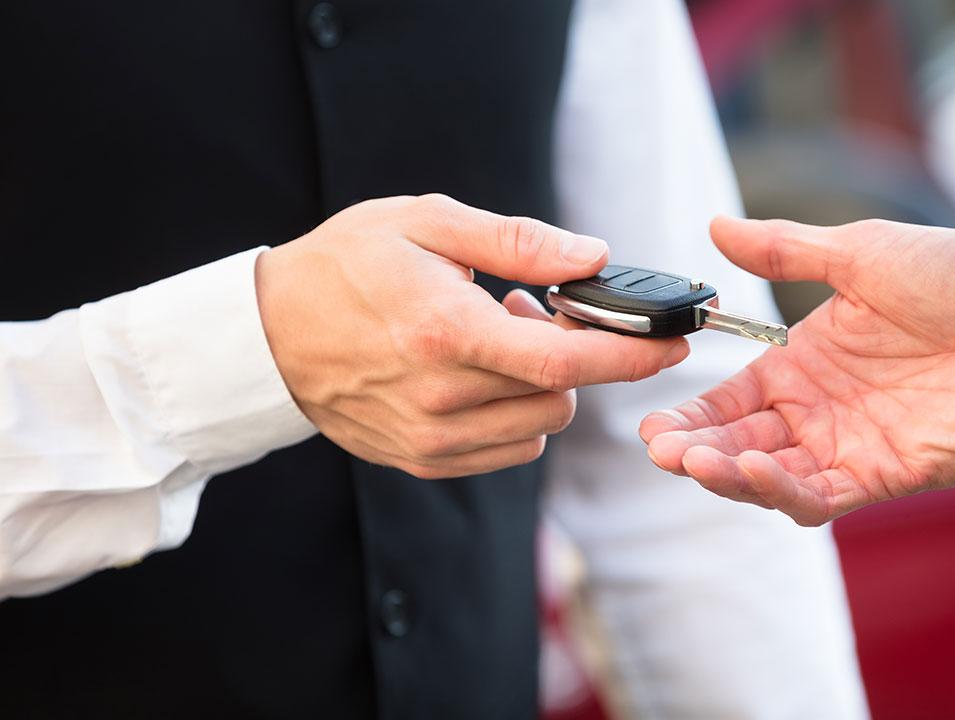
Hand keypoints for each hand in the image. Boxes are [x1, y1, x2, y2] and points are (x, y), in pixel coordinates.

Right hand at [256, 194, 687, 478]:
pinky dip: (516, 412)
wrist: (266, 336)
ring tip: (494, 339)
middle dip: (574, 352)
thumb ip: (517, 242)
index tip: (676, 342)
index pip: (565, 360)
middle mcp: (442, 396)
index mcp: (446, 332)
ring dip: (543, 383)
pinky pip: (510, 447)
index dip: (632, 354)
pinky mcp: (423, 459)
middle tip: (533, 308)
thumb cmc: (344, 266)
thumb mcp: (426, 224)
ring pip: (541, 423)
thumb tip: (594, 256)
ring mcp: (431, 437)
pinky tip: (478, 375)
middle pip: (562, 393)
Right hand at [640, 217, 954, 524]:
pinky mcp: (883, 475)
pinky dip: (780, 489)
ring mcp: (848, 446)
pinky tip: (753, 467)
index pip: (729, 398)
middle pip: (737, 441)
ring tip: (694, 460)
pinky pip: (819, 496)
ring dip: (726, 473)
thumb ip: (786, 251)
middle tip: (660, 446)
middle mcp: (818, 410)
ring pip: (768, 476)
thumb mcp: (862, 253)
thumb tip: (715, 226)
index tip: (649, 418)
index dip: (688, 412)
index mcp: (805, 362)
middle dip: (693, 448)